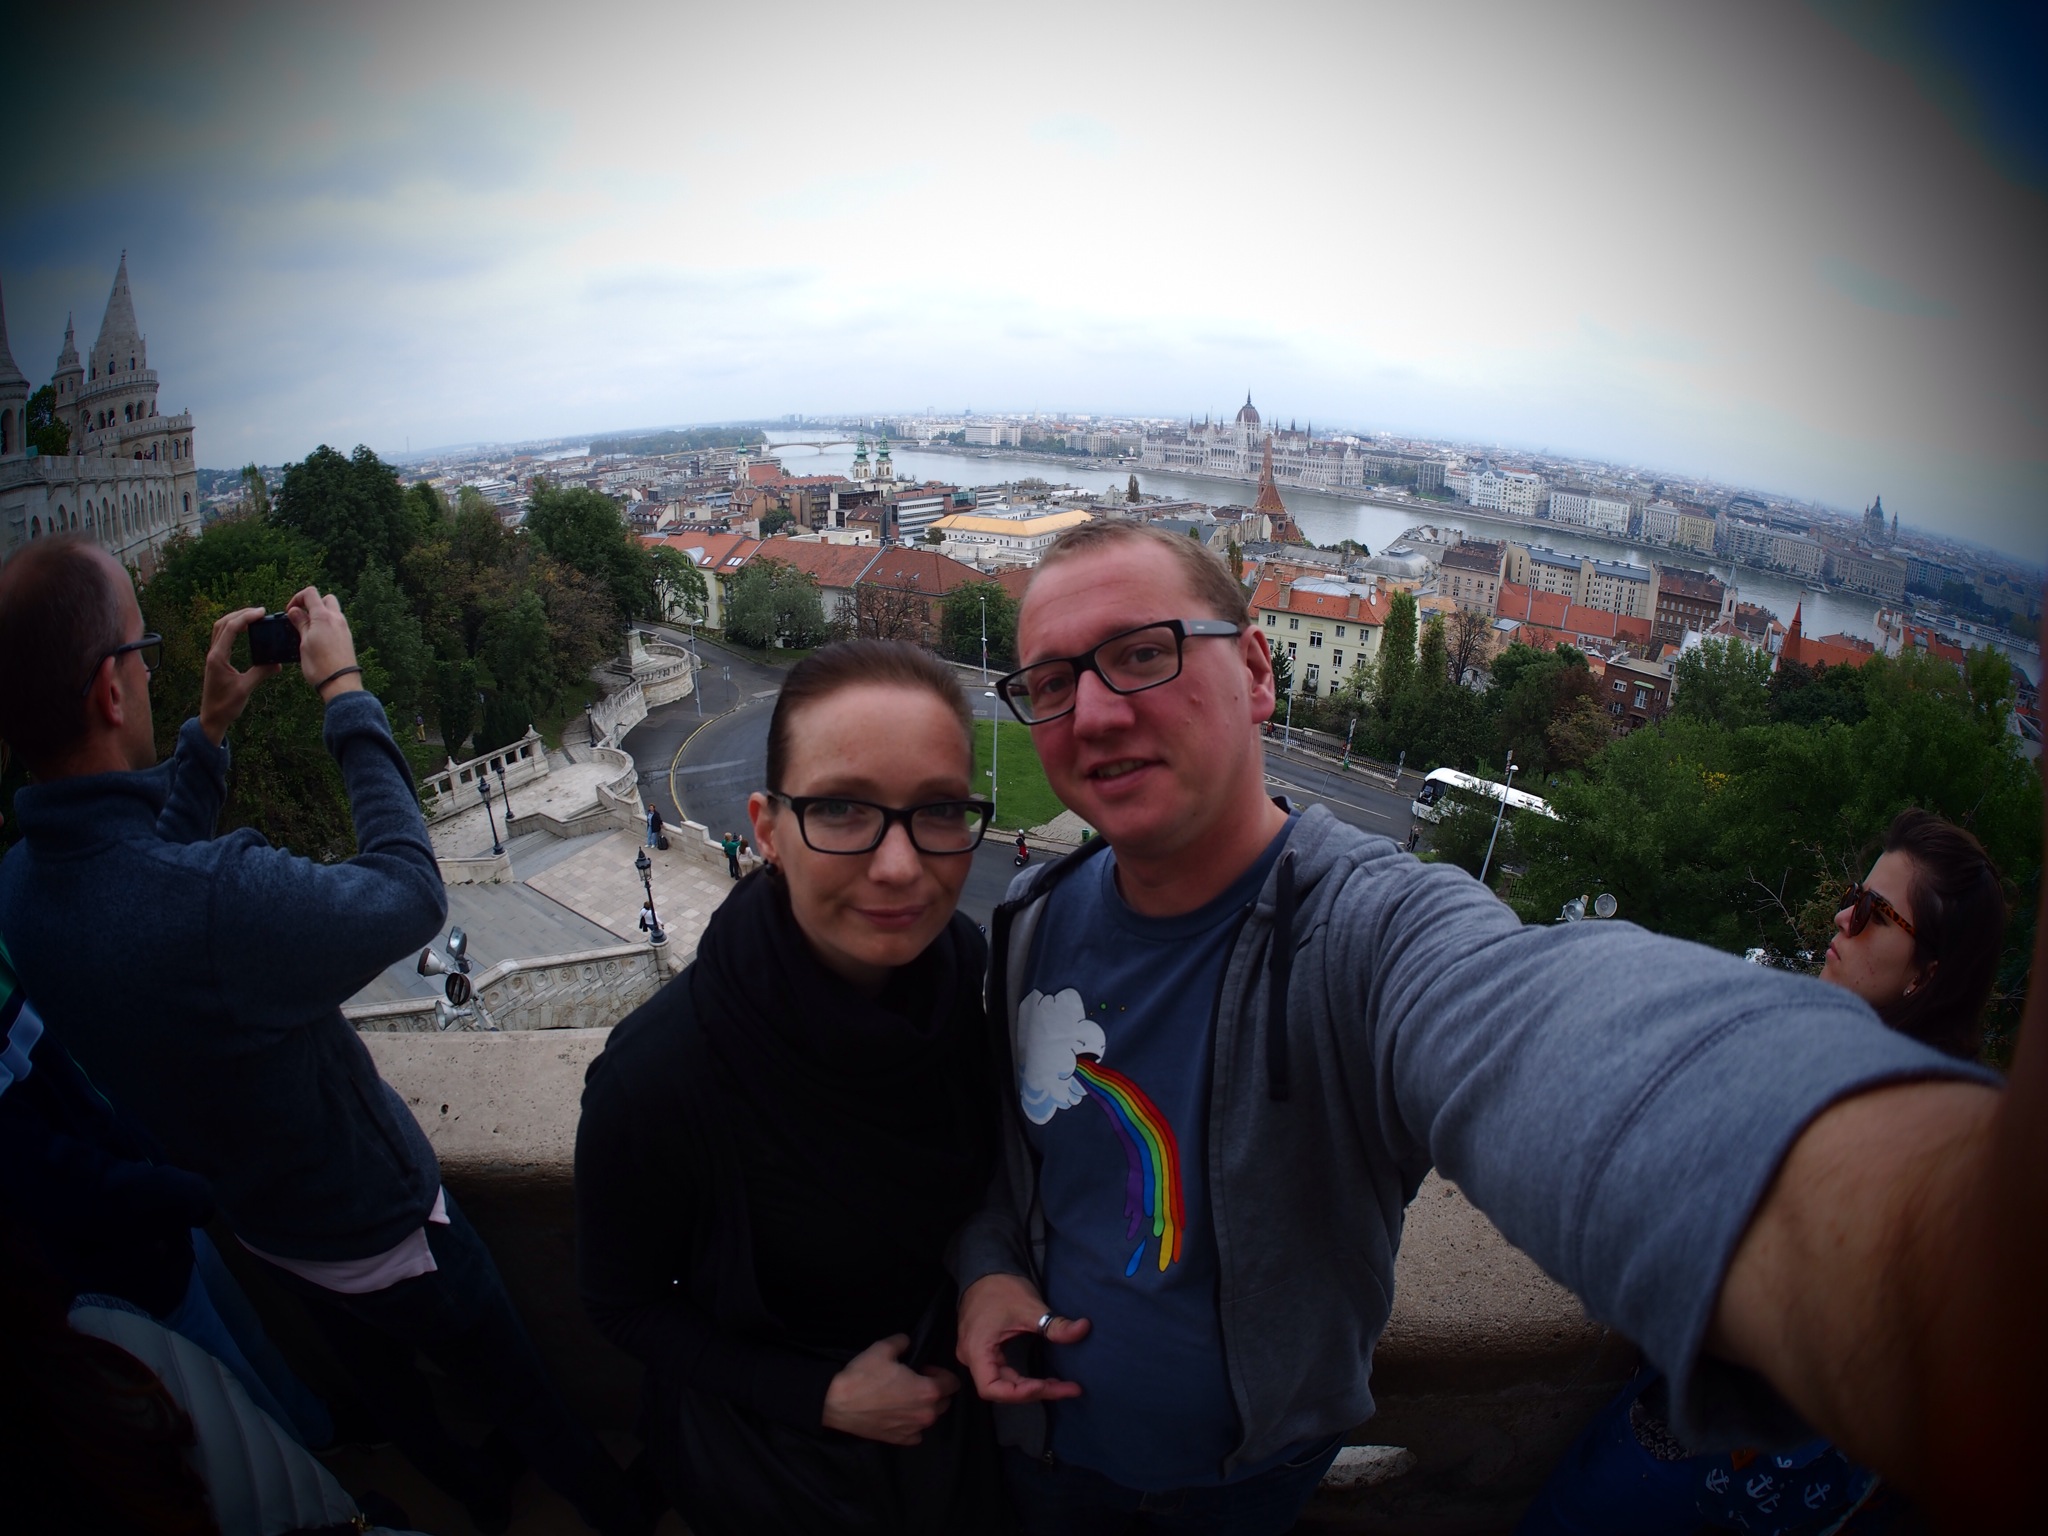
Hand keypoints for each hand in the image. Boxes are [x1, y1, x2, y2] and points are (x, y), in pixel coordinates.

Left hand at [199, 606, 277, 745]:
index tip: (261, 612)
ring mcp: (213, 656)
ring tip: (253, 617)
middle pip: (223, 623)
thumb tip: (278, 664)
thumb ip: (261, 673)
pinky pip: (222, 637)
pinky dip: (233, 628)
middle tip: (259, 611)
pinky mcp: (216, 660)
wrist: (212, 718)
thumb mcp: (246, 688)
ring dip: (235, 619)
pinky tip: (245, 631)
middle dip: (240, 614)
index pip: (231, 629)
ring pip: (220, 628)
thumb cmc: (226, 705)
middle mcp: (213, 653)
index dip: (246, 617)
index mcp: (218, 657)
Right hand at [285, 586, 361, 699]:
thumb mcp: (304, 642)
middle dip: (312, 604)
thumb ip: (300, 624)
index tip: (290, 612)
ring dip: (320, 615)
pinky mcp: (347, 638)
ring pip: (332, 611)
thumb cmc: (319, 665)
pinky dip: (327, 624)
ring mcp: (344, 628)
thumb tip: (294, 610)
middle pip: (326, 599)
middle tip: (301, 618)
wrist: (340, 682)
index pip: (311, 593)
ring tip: (308, 630)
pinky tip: (318, 638)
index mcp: (324, 617)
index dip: (297, 598)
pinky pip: (336, 623)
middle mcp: (337, 619)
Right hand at [821, 1334, 960, 1445]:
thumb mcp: (883, 1349)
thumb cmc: (863, 1375)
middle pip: (944, 1402)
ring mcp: (913, 1430)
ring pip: (930, 1418)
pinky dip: (911, 1425)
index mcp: (928, 1391)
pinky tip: (899, 1416)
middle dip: (935, 1391)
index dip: (940, 1373)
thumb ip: (902, 1342)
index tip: (924, 1369)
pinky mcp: (899, 1440)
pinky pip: (915, 1434)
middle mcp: (926, 1414)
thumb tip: (907, 1341)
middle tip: (914, 1382)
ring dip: (923, 1408)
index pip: (953, 1383)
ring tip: (904, 1398)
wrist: (837, 1403)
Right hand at [956, 1272, 1088, 1403]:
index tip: (1046, 1385)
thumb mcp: (1030, 1307)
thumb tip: (1084, 1328)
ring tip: (1060, 1386)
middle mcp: (971, 1357)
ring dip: (1030, 1388)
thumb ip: (1055, 1324)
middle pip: (1000, 1389)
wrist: (986, 1269)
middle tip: (1068, 1388)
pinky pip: (1002, 1373)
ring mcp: (975, 1355)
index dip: (1020, 1393)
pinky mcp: (984, 1351)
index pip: (992, 1388)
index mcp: (976, 1349)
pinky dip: (1023, 1380)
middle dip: (1035, 1391)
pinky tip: (1043, 1379)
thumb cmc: (1001, 1287)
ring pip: (1002, 1384)